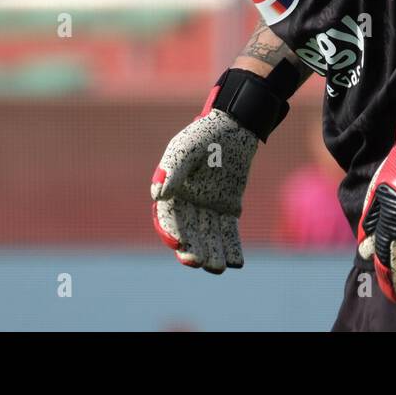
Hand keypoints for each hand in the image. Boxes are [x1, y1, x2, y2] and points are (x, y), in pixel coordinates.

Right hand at [150, 108, 258, 273]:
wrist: (234, 127)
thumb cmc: (204, 135)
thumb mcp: (186, 148)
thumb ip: (173, 169)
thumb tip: (158, 193)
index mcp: (172, 191)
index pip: (168, 217)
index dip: (170, 231)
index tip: (179, 243)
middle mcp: (188, 204)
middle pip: (188, 233)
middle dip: (192, 250)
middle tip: (199, 262)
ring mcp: (208, 208)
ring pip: (209, 237)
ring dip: (212, 253)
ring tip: (218, 267)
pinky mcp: (228, 208)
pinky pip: (229, 232)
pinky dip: (232, 248)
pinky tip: (236, 262)